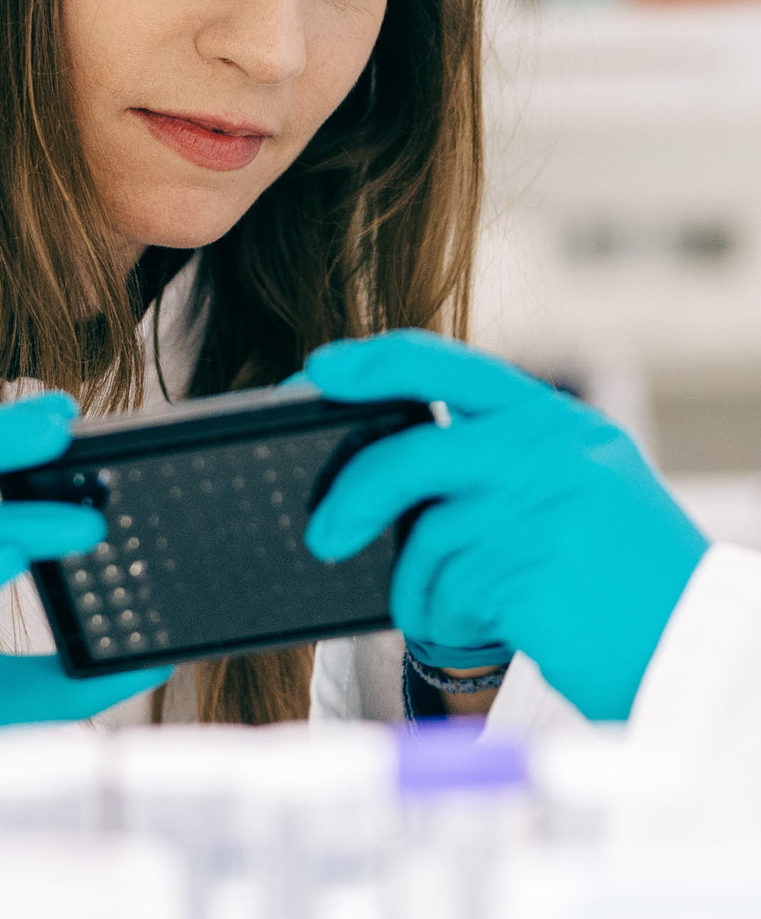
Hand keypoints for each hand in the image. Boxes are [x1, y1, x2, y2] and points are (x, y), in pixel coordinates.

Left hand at [303, 331, 707, 719]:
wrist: (700, 654)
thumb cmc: (619, 580)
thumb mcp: (571, 489)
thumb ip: (491, 462)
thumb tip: (376, 469)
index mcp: (554, 418)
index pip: (443, 363)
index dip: (371, 362)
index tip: (317, 371)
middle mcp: (550, 448)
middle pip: (409, 456)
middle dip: (350, 498)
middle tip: (320, 536)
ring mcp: (543, 505)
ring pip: (424, 540)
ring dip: (421, 588)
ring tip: (451, 608)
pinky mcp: (532, 569)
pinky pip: (444, 593)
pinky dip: (447, 620)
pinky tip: (493, 628)